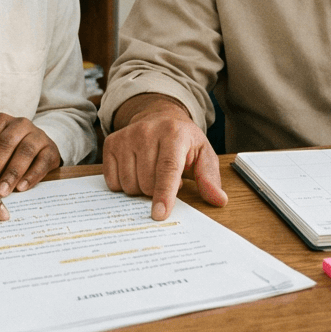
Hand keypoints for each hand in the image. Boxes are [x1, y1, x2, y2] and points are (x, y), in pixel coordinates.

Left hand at [0, 113, 61, 196]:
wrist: (37, 151)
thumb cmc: (6, 154)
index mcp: (0, 121)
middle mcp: (20, 123)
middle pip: (6, 143)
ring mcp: (38, 134)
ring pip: (25, 152)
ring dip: (12, 173)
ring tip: (3, 192)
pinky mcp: (52, 149)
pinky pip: (42, 161)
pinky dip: (31, 176)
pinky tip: (22, 188)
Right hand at [102, 94, 226, 220]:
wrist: (160, 116)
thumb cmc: (183, 141)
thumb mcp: (203, 154)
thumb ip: (210, 178)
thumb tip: (219, 200)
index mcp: (174, 133)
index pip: (167, 168)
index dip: (164, 193)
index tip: (160, 214)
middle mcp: (147, 131)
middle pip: (147, 182)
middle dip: (157, 191)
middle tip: (166, 179)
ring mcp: (126, 136)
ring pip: (129, 184)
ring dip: (141, 189)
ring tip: (151, 173)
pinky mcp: (111, 143)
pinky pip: (113, 181)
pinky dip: (124, 184)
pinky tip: (135, 171)